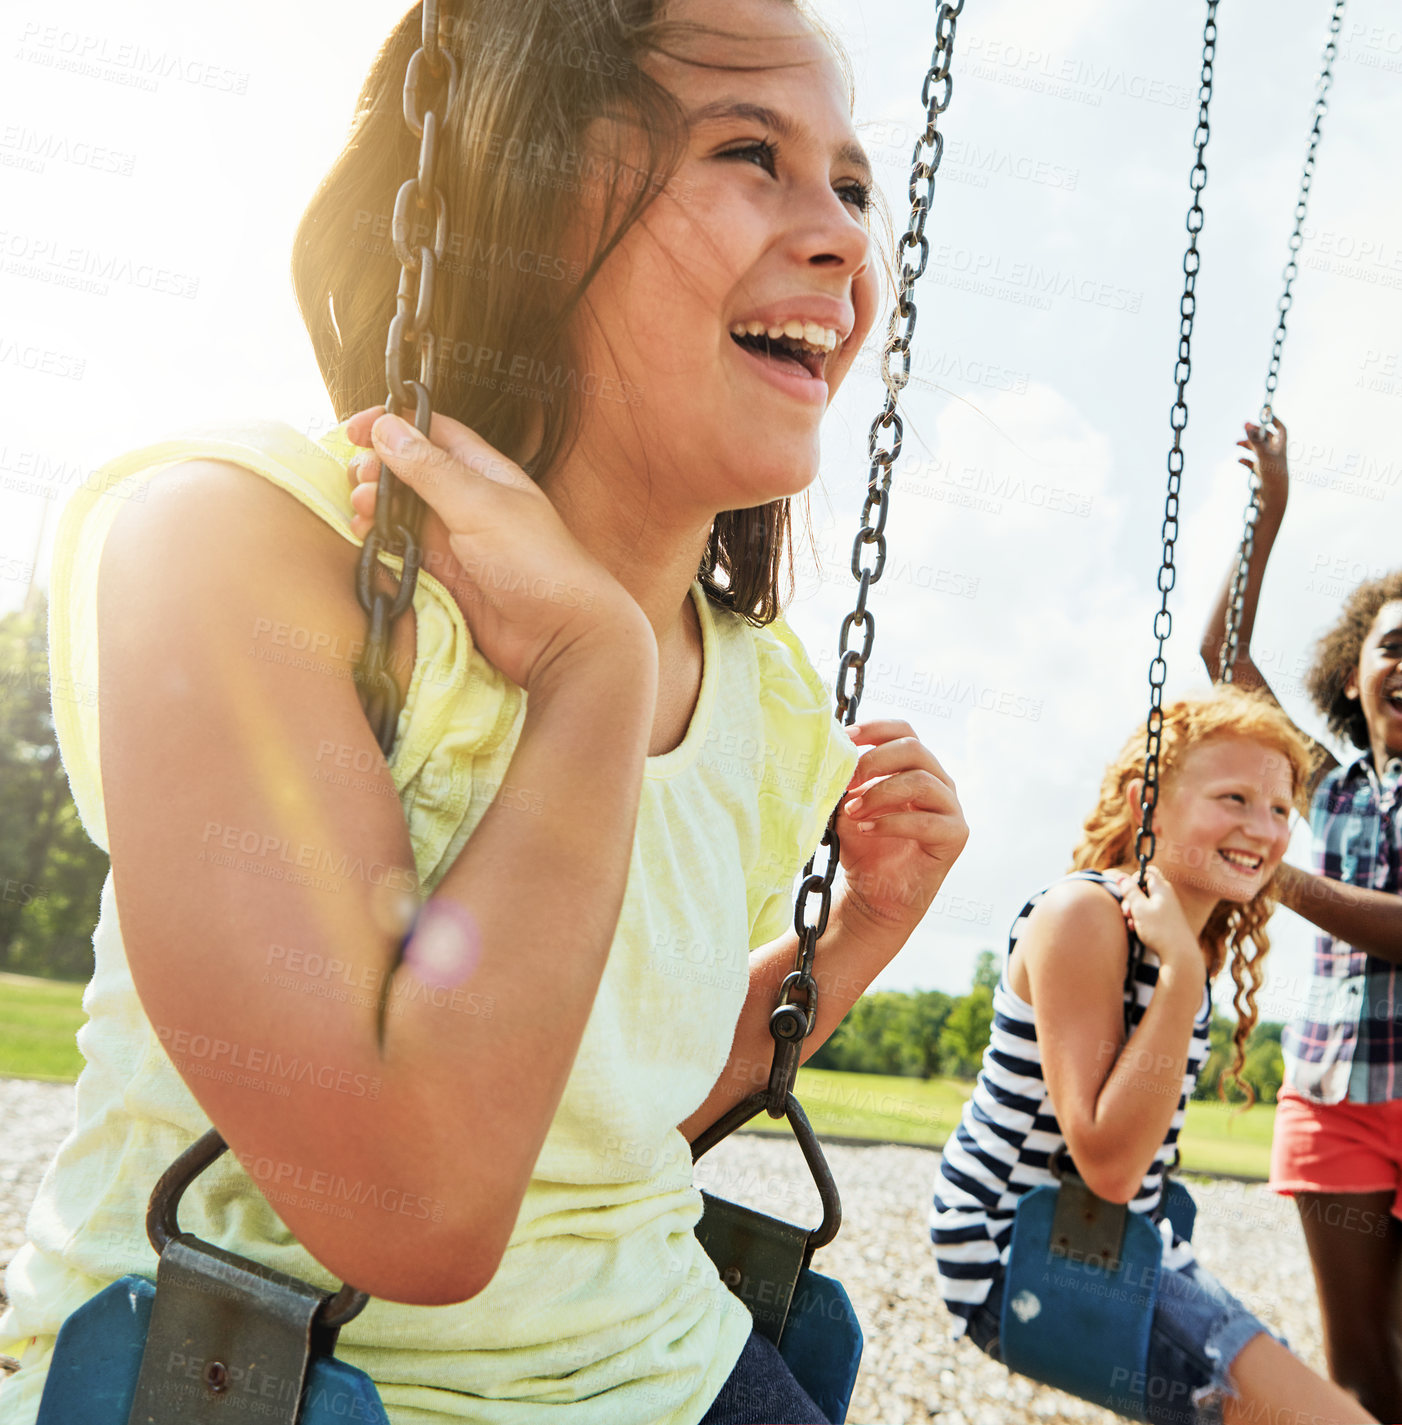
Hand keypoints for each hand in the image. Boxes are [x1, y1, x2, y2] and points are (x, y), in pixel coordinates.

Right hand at [343, 406, 641, 689]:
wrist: (559, 636)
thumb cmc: (532, 561)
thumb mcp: (480, 505)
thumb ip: (430, 469)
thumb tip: (386, 427)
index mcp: (483, 470)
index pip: (430, 431)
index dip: (392, 424)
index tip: (353, 430)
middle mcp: (466, 500)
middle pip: (409, 471)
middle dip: (376, 469)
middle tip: (358, 482)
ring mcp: (454, 540)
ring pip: (402, 511)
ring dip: (374, 505)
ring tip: (361, 511)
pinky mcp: (444, 577)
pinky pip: (405, 550)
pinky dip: (382, 542)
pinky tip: (368, 540)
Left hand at [834, 719, 967, 945]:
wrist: (873, 894)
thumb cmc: (862, 846)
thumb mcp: (847, 804)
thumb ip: (847, 779)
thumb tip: (832, 752)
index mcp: (913, 767)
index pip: (903, 731)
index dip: (875, 729)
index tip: (845, 739)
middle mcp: (937, 781)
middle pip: (914, 749)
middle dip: (874, 760)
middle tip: (846, 780)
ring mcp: (950, 807)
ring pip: (921, 781)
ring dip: (880, 793)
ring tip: (852, 812)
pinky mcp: (954, 835)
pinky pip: (927, 819)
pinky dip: (891, 822)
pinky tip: (867, 830)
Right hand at [1109, 867, 1202, 973]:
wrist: (1180, 954)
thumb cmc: (1159, 930)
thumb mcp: (1139, 908)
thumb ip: (1130, 891)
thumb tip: (1121, 876)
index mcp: (1161, 888)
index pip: (1147, 872)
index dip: (1134, 879)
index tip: (1127, 892)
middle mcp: (1166, 896)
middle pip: (1144, 888)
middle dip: (1131, 898)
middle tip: (1127, 912)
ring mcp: (1167, 909)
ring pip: (1145, 903)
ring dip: (1134, 911)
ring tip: (1131, 923)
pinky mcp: (1166, 921)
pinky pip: (1150, 914)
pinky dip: (1141, 920)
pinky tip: (1136, 930)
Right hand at [1236, 416, 1287, 505]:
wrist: (1274, 498)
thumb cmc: (1273, 475)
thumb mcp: (1263, 454)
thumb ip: (1255, 439)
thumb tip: (1246, 423)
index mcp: (1280, 447)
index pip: (1281, 429)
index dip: (1274, 420)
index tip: (1266, 414)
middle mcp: (1275, 454)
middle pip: (1266, 438)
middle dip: (1255, 432)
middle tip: (1244, 426)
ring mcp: (1268, 464)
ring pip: (1257, 450)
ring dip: (1247, 445)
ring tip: (1236, 443)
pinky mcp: (1261, 474)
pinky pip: (1252, 464)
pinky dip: (1245, 460)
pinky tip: (1239, 460)